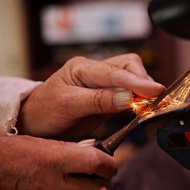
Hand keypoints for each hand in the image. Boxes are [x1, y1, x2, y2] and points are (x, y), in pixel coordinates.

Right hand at [0, 135, 116, 189]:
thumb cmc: (1, 155)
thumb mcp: (36, 142)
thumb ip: (65, 150)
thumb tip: (90, 151)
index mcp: (54, 159)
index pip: (98, 163)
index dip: (109, 164)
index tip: (109, 165)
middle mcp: (53, 185)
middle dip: (102, 187)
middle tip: (98, 181)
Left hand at [17, 54, 164, 139]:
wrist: (34, 124)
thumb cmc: (44, 112)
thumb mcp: (68, 105)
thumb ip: (98, 100)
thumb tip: (129, 97)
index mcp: (82, 68)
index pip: (115, 71)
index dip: (137, 81)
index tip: (155, 91)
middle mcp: (94, 71)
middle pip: (129, 65)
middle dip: (144, 80)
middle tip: (154, 100)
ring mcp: (101, 84)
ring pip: (131, 77)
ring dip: (143, 89)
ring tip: (152, 104)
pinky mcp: (107, 98)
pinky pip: (128, 93)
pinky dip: (139, 99)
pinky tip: (143, 107)